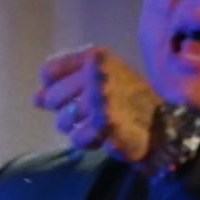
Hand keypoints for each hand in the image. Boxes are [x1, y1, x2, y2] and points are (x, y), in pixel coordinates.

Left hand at [32, 47, 157, 160]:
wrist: (164, 125)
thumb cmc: (129, 101)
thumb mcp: (100, 81)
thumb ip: (66, 85)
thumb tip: (35, 98)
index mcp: (95, 56)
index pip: (48, 72)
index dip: (54, 90)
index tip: (71, 97)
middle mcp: (97, 72)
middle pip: (53, 98)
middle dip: (65, 113)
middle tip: (88, 116)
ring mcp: (100, 97)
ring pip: (62, 120)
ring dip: (76, 129)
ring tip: (96, 126)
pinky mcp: (103, 122)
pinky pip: (76, 138)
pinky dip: (86, 142)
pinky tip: (102, 137)